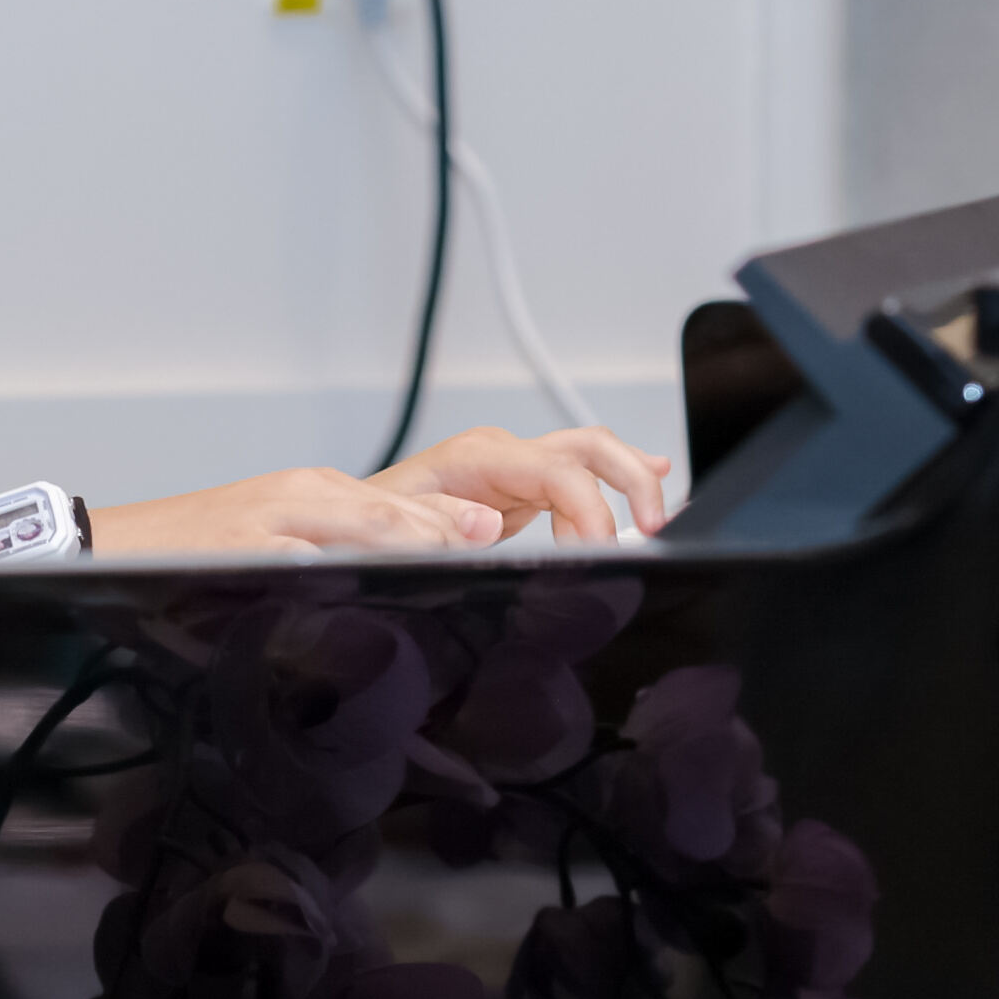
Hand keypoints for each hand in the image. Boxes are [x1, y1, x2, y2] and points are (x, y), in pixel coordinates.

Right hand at [90, 468, 506, 559]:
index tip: (495, 538)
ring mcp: (268, 519)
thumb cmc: (198, 557)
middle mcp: (298, 497)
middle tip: (493, 542)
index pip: (398, 509)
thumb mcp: (276, 547)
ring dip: (408, 540)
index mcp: (313, 496)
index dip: (448, 527)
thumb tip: (403, 585)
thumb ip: (337, 556)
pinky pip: (298, 556)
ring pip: (353, 523)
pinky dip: (336, 566)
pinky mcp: (238, 544)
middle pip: (388, 512)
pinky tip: (366, 584)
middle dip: (443, 531)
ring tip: (455, 552)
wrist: (110, 546)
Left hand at [374, 424, 675, 544]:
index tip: (598, 552)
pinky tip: (648, 480)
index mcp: (474, 460)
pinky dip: (614, 481)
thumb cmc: (362, 533)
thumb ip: (440, 529)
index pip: (556, 470)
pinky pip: (575, 475)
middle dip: (629, 478)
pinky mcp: (515, 489)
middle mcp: (497, 454)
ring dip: (629, 477)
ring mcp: (509, 468)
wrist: (341, 530)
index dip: (589, 510)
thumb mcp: (392, 537)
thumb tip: (488, 525)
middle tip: (653, 526)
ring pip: (589, 454)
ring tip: (658, 513)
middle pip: (586, 446)